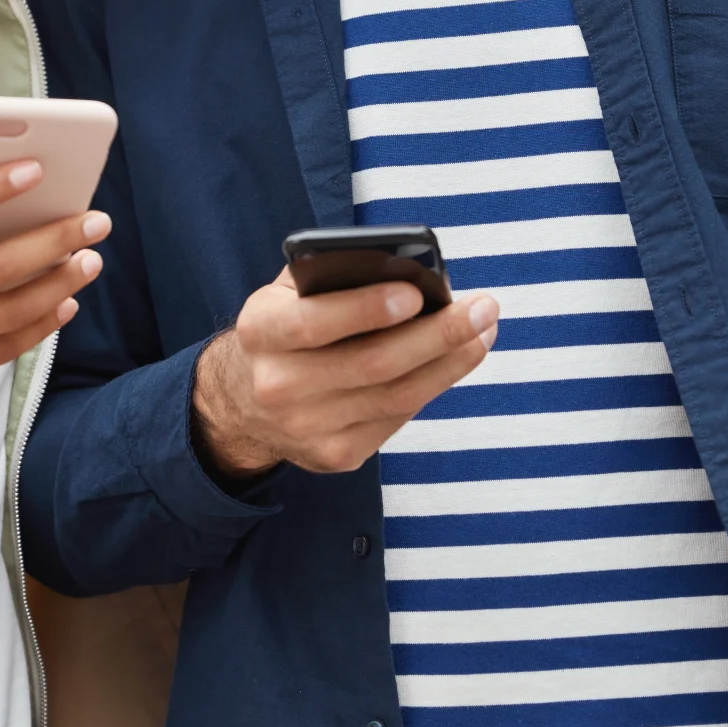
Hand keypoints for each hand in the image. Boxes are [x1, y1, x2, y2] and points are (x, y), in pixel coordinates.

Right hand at [191, 270, 498, 480]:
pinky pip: (398, 417)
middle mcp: (278, 386)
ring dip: (451, 361)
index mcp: (259, 332)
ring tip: (483, 330)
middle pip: (373, 364)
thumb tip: (407, 270)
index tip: (417, 292)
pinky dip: (433, 384)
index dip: (367, 308)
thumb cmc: (283, 330)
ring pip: (397, 396)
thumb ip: (331, 278)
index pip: (313, 322)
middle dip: (437, 335)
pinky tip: (456, 359)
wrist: (244, 402)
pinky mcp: (335, 456)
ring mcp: (307, 429)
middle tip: (482, 308)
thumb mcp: (287, 294)